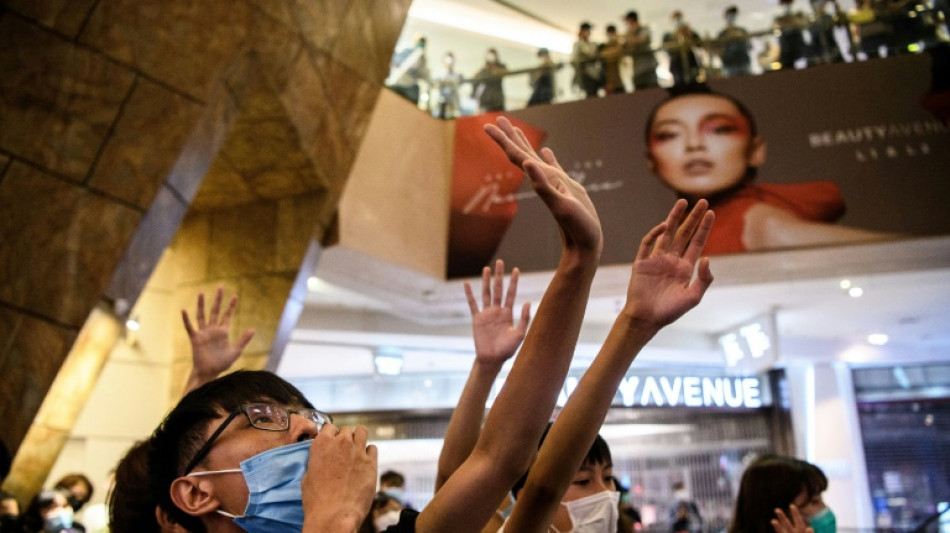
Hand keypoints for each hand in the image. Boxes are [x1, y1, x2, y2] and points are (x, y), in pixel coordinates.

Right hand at [182, 287, 254, 379]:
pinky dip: (186, 320)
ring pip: (202, 315)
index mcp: (223, 332)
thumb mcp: (236, 351)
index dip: (231, 306)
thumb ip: (243, 340)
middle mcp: (213, 330)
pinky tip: (183, 310)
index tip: (235, 295)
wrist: (209, 372)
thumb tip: (253, 329)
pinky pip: (190, 327)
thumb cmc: (222, 363)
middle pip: (215, 311)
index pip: (227, 315)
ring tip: (201, 293)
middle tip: (220, 286)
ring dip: (201, 304)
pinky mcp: (195, 339)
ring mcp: (203, 333)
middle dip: (218, 299)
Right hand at [303, 425, 377, 531]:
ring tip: (357, 451)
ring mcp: (357, 451)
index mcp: (321, 444)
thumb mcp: (308, 477)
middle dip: (346, 438)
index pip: (329, 427)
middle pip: (347, 430)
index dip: (332, 436)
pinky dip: (369, 453)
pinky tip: (365, 463)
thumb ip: (317, 462)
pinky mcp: (371, 462)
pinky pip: (373, 448)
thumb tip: (322, 461)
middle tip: (344, 452)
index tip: (333, 443)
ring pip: (362, 431)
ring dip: (359, 439)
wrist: (334, 515)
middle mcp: (341, 443)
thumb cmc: (317, 500)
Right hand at [465, 260, 530, 368]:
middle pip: (498, 289)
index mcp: (508, 313)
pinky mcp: (477, 319)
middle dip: (499, 276)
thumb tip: (528, 301)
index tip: (516, 270)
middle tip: (500, 262)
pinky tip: (467, 283)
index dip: (514, 282)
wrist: (492, 359)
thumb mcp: (519, 334)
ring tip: (486, 268)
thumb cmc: (507, 349)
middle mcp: (497, 311)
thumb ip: (524, 318)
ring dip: (486, 281)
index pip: (511, 294)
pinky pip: (472, 304)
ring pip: (486, 293)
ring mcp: (486, 314)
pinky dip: (469, 294)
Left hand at [484, 116, 602, 255]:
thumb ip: (544, 185)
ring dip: (525, 144)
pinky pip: (554, 168)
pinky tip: (545, 151)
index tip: (487, 126)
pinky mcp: (566, 188)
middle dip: (509, 136)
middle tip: (498, 119)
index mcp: (540, 179)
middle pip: (521, 153)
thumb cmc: (576, 227)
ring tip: (516, 129)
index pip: (516, 156)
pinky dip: (548, 158)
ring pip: (535, 158)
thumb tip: (528, 164)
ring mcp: (554, 183)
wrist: (585, 245)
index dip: (502, 140)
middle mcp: (543, 179)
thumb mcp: (561, 204)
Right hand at [622, 199, 714, 328]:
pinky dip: (655, 234)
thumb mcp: (693, 297)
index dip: (704, 228)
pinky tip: (664, 226)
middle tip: (703, 201)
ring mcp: (656, 260)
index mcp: (685, 268)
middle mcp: (672, 261)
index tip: (711, 213)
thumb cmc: (669, 312)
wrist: (646, 319)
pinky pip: (648, 244)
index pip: (697, 243)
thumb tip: (707, 257)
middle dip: (693, 218)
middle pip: (685, 234)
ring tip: (682, 202)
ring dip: (674, 218)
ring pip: (667, 234)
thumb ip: (704, 279)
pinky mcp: (642, 263)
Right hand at [772, 504, 813, 532]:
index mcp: (802, 531)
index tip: (791, 505)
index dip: (795, 514)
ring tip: (773, 521)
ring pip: (782, 531)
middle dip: (782, 517)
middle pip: (787, 525)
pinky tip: (774, 522)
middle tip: (776, 510)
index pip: (798, 522)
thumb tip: (809, 528)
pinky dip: (777, 528)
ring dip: (778, 526)